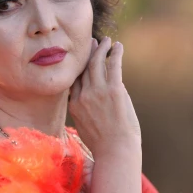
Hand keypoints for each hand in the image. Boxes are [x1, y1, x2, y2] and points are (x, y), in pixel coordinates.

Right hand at [68, 36, 140, 158]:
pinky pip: (113, 65)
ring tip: (106, 40)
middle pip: (83, 69)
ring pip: (96, 63)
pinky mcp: (113, 90)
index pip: (74, 81)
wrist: (115, 152)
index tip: (82, 59)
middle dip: (88, 53)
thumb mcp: (86, 130)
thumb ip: (85, 115)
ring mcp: (97, 92)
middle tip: (92, 43)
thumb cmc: (104, 146)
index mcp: (74, 106)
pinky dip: (115, 53)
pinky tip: (118, 46)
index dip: (78, 67)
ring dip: (101, 49)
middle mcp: (83, 96)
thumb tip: (89, 111)